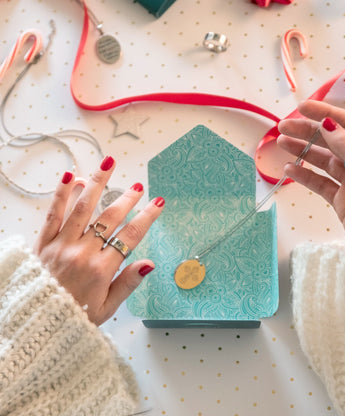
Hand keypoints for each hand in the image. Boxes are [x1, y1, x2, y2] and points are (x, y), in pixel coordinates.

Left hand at [34, 156, 164, 324]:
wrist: (36, 323)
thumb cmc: (75, 316)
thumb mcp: (107, 307)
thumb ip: (128, 283)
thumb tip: (149, 264)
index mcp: (100, 269)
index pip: (130, 237)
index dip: (146, 218)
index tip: (157, 205)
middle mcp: (82, 252)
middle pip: (110, 218)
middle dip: (127, 199)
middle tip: (138, 187)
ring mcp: (61, 244)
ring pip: (83, 207)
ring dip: (98, 183)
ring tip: (109, 164)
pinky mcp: (43, 242)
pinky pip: (53, 213)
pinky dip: (61, 194)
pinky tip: (70, 177)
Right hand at [278, 100, 344, 262]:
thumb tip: (328, 125)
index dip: (325, 113)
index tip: (303, 108)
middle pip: (332, 142)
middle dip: (308, 133)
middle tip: (283, 128)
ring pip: (323, 162)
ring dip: (303, 152)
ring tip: (282, 144)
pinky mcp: (341, 201)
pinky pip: (319, 183)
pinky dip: (304, 176)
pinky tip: (290, 169)